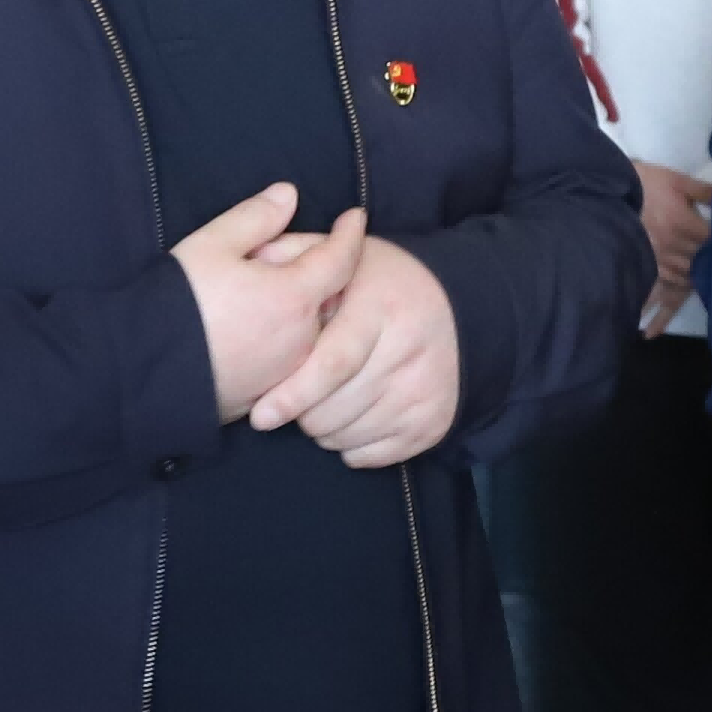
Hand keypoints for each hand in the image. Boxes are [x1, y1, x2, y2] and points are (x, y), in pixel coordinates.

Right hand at [177, 181, 363, 421]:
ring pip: (309, 325)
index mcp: (295, 297)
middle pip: (326, 293)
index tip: (355, 216)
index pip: (341, 258)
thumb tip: (289, 195)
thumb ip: (255, 217)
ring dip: (298, 303)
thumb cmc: (177, 305)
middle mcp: (303, 338)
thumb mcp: (211, 245)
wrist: (146, 373)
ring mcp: (288, 370)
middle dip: (313, 268)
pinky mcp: (269, 392)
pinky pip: (290, 354)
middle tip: (276, 252)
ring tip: (257, 288)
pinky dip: (283, 332)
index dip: (350, 233)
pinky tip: (251, 324)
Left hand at [253, 224, 460, 466]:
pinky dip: (349, 446)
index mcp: (381, 306)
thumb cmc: (380, 282)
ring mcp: (426, 391)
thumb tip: (252, 261)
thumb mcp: (342, 257)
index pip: (334, 364)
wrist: (459, 304)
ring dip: (322, 430)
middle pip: (335, 409)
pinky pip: (372, 455)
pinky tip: (348, 416)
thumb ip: (296, 256)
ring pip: (349, 436)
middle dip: (300, 414)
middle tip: (289, 400)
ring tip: (320, 401)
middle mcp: (410, 351)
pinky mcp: (434, 422)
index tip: (261, 414)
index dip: (294, 394)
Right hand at [635, 164, 711, 330]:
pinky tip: (651, 333)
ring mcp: (659, 264)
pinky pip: (653, 295)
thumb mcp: (677, 180)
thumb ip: (705, 191)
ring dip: (694, 287)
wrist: (605, 189)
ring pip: (683, 282)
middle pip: (702, 264)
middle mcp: (675, 250)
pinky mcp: (644, 269)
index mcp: (686, 226)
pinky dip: (654, 314)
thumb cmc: (645, 184)